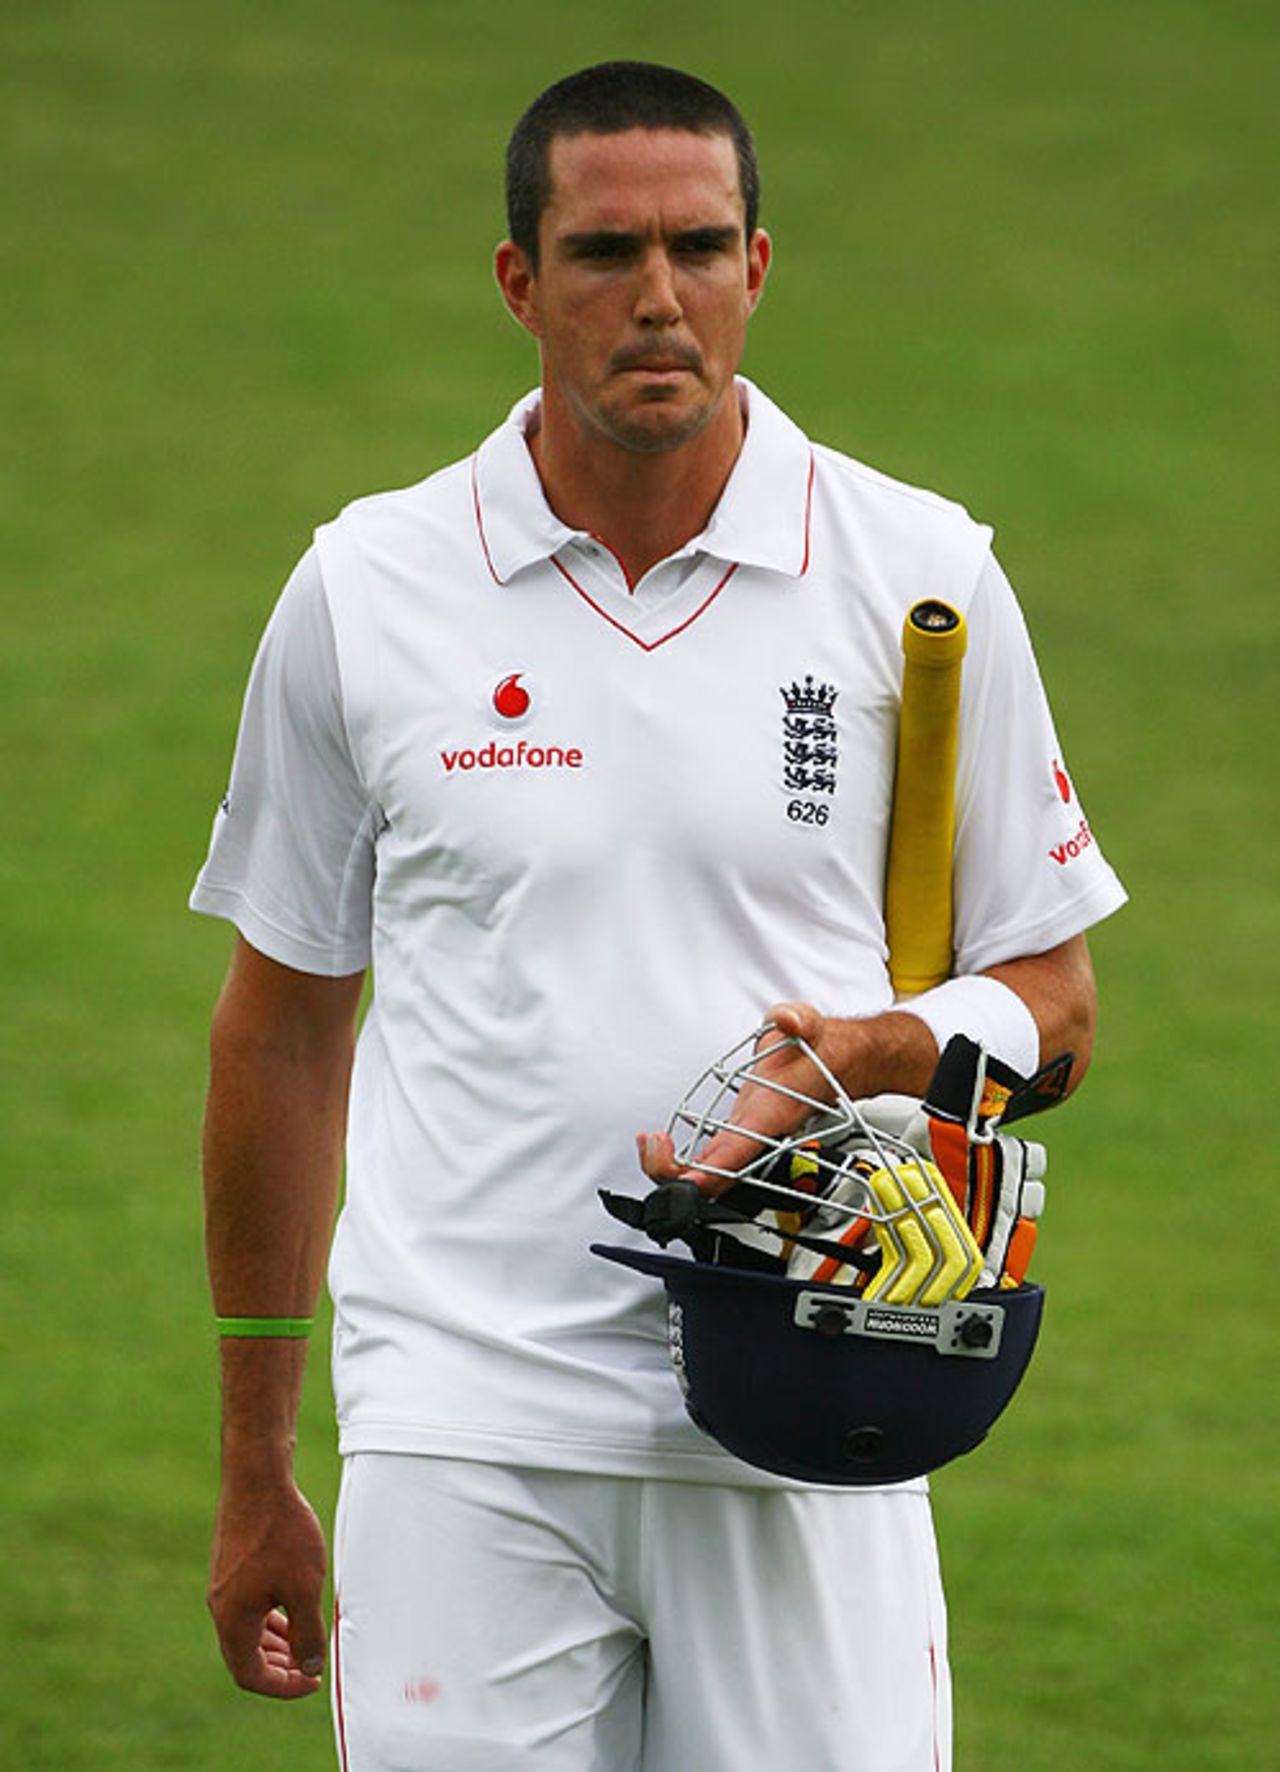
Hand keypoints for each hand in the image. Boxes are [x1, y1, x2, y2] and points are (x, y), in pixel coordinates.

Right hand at [208, 1475, 328, 1698]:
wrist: (257, 1478)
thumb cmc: (281, 1532)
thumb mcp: (304, 1589)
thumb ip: (308, 1634)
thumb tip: (310, 1666)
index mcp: (232, 1619)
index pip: (250, 1675)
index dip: (282, 1686)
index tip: (312, 1681)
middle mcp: (220, 1606)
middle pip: (245, 1656)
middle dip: (279, 1667)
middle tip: (311, 1665)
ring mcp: (223, 1584)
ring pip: (247, 1630)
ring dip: (275, 1642)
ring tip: (306, 1640)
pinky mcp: (231, 1563)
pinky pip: (248, 1605)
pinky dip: (270, 1616)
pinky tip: (292, 1606)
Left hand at [637, 1003, 836, 1195]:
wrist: (838, 1064)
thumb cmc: (821, 1052)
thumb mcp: (810, 1024)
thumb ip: (798, 1020)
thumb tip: (788, 1019)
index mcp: (772, 1115)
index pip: (739, 1152)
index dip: (710, 1172)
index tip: (685, 1179)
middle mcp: (759, 1135)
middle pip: (719, 1179)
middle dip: (677, 1175)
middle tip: (651, 1147)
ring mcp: (748, 1139)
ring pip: (711, 1176)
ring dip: (674, 1170)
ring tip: (650, 1145)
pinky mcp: (739, 1135)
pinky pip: (709, 1162)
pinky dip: (681, 1161)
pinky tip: (662, 1144)